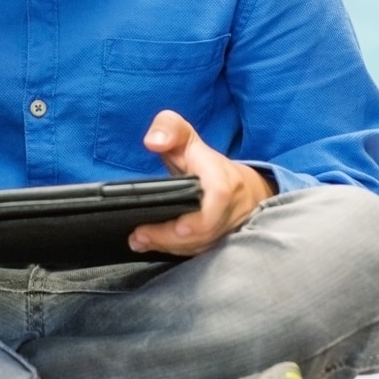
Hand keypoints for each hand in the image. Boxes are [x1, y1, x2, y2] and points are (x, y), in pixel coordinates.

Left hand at [128, 110, 273, 256]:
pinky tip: (154, 245)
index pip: (220, 194)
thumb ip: (168, 128)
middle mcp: (232, 203)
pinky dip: (176, 250)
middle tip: (139, 236)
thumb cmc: (203, 162)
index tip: (179, 227)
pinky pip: (201, 250)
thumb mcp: (185, 137)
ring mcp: (230, 225)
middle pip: (206, 229)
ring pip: (202, 244)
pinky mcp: (223, 240)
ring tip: (140, 241)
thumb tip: (153, 141)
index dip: (202, 216)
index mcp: (222, 175)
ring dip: (170, 246)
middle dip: (171, 237)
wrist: (239, 186)